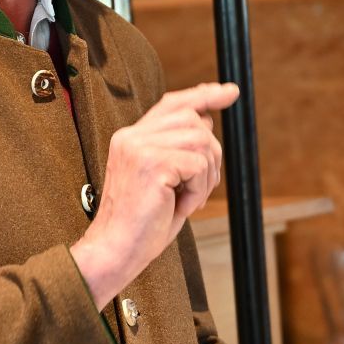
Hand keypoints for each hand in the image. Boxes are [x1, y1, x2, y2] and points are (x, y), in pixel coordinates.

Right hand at [71, 83, 239, 310]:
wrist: (114, 251)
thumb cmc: (139, 225)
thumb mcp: (163, 181)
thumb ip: (178, 151)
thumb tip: (208, 123)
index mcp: (131, 138)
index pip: (172, 104)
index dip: (203, 96)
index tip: (229, 92)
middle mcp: (132, 136)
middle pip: (193, 120)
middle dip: (211, 154)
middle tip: (199, 188)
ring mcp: (140, 147)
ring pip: (201, 142)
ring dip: (205, 176)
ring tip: (186, 200)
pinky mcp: (151, 164)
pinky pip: (198, 165)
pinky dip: (198, 190)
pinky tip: (180, 206)